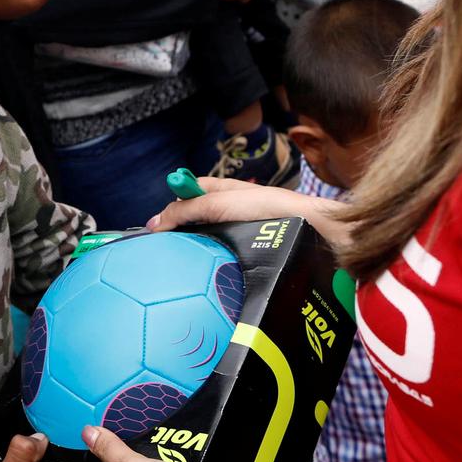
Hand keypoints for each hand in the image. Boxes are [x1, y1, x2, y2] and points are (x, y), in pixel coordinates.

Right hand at [146, 175, 350, 246]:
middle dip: (183, 231)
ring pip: (210, 238)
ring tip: (189, 266)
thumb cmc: (266, 208)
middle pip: (196, 218)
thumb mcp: (217, 204)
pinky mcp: (250, 245)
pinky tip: (210, 271)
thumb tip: (153, 224)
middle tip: (171, 251)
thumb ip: (184, 211)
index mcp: (222, 189)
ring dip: (200, 249)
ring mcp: (241, 227)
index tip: (159, 229)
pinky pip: (224, 252)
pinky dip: (215, 260)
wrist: (308, 226)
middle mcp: (230, 207)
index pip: (187, 193)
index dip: (172, 207)